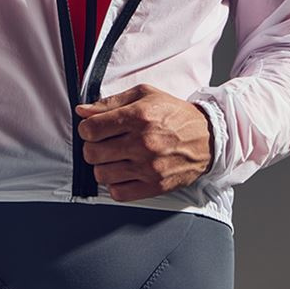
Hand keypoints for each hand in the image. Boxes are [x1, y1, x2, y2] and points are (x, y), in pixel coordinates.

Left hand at [75, 83, 213, 202]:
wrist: (206, 137)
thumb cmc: (173, 113)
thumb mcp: (144, 95)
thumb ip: (110, 102)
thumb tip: (83, 111)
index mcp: (138, 116)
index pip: (92, 129)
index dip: (86, 129)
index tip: (92, 129)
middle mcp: (142, 143)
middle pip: (92, 153)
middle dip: (92, 147)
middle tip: (101, 143)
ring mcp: (149, 167)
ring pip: (102, 175)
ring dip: (102, 166)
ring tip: (113, 157)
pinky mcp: (155, 186)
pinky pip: (118, 193)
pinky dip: (115, 184)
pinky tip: (122, 172)